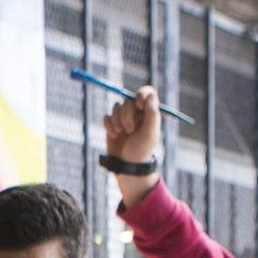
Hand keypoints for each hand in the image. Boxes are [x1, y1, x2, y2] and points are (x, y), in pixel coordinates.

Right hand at [102, 87, 163, 207]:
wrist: (127, 165)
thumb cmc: (142, 150)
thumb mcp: (150, 133)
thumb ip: (152, 114)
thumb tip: (150, 96)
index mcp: (149, 112)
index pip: (147, 92)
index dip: (141, 94)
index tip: (139, 104)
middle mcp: (136, 113)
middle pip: (128, 100)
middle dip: (127, 115)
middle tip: (131, 130)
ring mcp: (123, 118)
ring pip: (116, 108)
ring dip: (117, 121)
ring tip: (122, 134)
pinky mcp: (112, 125)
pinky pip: (106, 117)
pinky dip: (109, 126)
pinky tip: (114, 136)